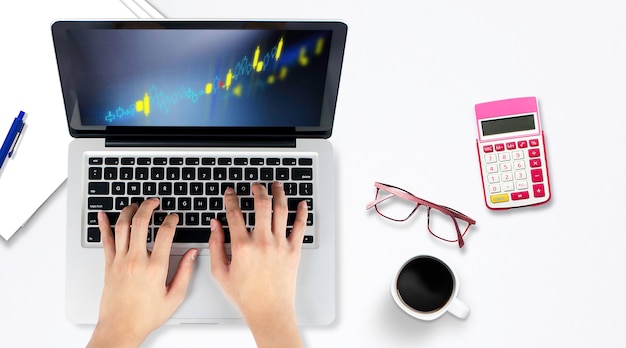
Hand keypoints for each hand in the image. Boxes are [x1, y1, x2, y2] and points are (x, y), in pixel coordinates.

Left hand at [87, 198, 197, 347]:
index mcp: (156, 267)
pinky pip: (105, 240)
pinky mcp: (108, 265)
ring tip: (135, 205)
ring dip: (129, 211)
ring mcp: (120, 261)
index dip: (172, 220)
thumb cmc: (146, 316)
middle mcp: (136, 260)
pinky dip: (103, 225)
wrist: (120, 328)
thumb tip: (192, 254)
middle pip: (141, 222)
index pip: (166, 233)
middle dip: (149, 206)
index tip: (174, 218)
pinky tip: (102, 215)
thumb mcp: (174, 297)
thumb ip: (186, 272)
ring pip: (122, 226)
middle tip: (154, 202)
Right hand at [209, 182, 306, 347]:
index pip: (234, 213)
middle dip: (257, 190)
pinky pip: (300, 226)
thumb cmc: (245, 295)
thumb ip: (215, 246)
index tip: (230, 192)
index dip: (231, 199)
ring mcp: (280, 244)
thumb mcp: (220, 272)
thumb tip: (214, 225)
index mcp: (242, 246)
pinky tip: (302, 203)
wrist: (269, 310)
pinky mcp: (293, 250)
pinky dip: (302, 213)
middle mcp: (262, 241)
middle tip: (255, 185)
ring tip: (276, 185)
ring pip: (281, 210)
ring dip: (279, 194)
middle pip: (261, 205)